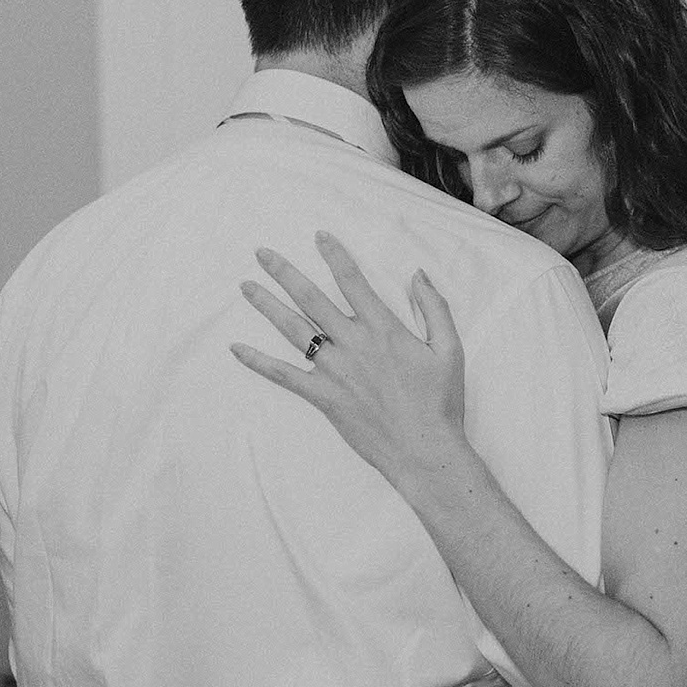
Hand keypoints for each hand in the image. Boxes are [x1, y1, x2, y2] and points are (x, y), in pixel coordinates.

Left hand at [229, 231, 467, 481]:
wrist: (423, 450)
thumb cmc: (440, 402)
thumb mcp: (449, 349)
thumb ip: (434, 307)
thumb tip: (417, 275)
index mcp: (383, 329)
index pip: (352, 281)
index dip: (334, 255)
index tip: (319, 236)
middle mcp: (353, 344)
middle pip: (311, 299)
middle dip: (284, 272)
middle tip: (262, 253)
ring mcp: (334, 371)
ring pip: (293, 330)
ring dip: (267, 305)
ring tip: (246, 286)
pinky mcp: (323, 397)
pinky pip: (283, 376)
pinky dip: (258, 362)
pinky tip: (237, 349)